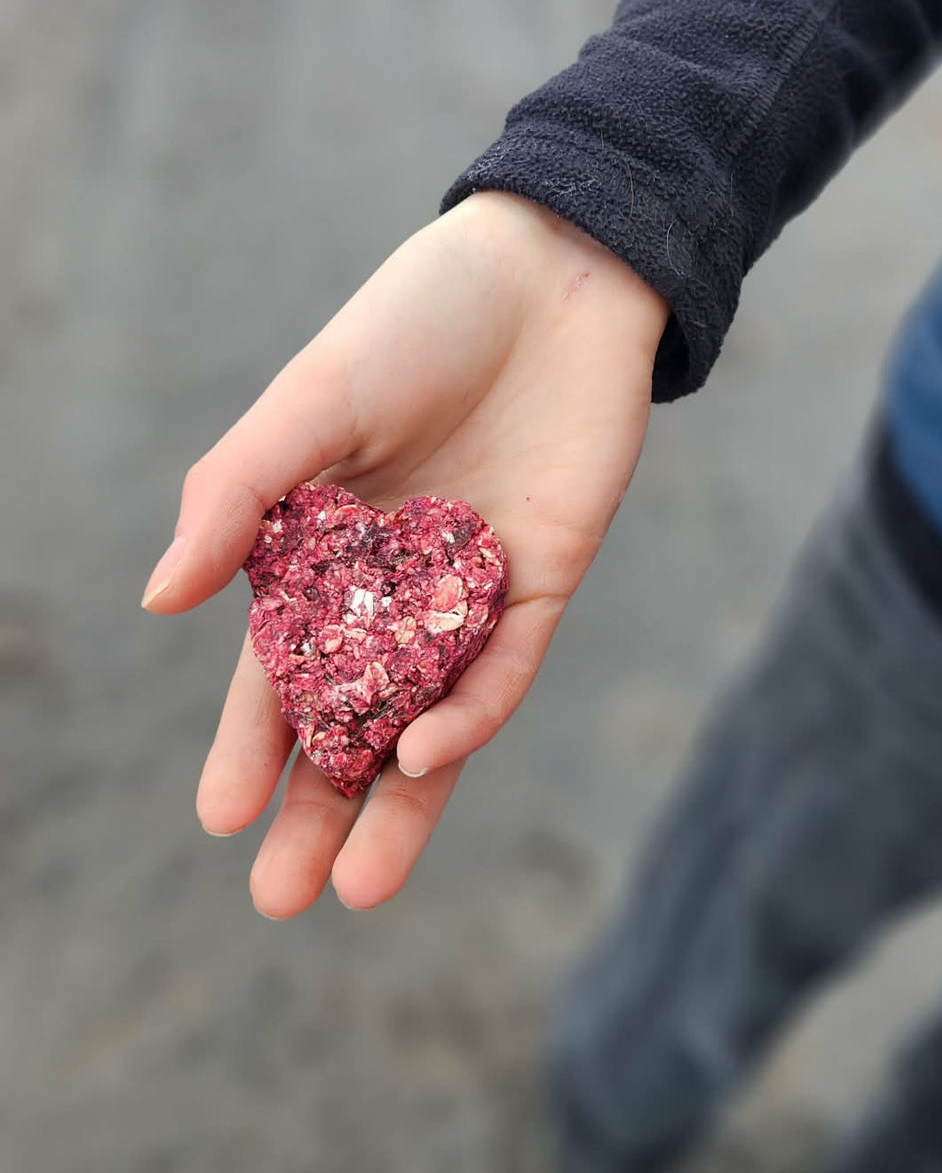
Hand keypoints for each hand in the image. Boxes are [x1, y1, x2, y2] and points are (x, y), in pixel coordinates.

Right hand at [142, 193, 667, 913]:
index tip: (219, 818)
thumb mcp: (310, 404)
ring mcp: (467, 594)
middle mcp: (390, 588)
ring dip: (396, 802)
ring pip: (428, 720)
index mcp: (320, 549)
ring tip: (356, 888)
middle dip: (317, 808)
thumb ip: (236, 496)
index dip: (251, 745)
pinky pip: (501, 667)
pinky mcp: (542, 583)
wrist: (550, 272)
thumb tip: (160, 602)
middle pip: (349, 719)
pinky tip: (424, 753)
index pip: (277, 670)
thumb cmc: (414, 323)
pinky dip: (468, 712)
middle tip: (280, 900)